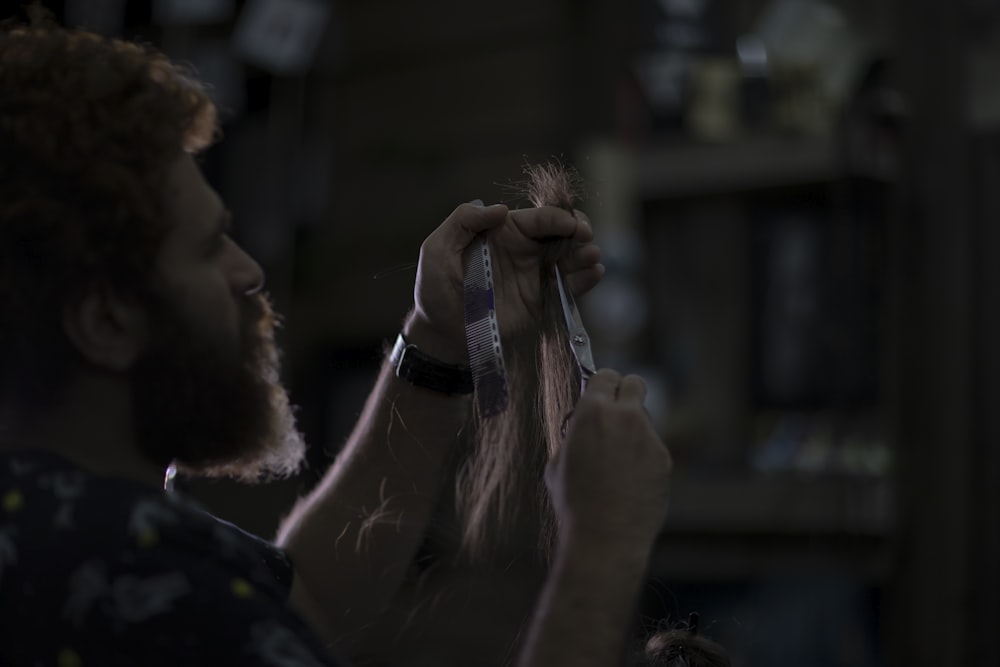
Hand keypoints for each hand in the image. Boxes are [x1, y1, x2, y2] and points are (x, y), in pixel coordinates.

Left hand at [407, 202, 602, 362]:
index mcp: (503, 232)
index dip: (559, 217)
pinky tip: (593, 274)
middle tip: (586, 238)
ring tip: (590, 258)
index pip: (538, 218)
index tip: (572, 225)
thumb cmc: (435, 288)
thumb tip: (501, 209)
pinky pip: (569, 286)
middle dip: (580, 230)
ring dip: (586, 253)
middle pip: (562, 232)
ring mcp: (535, 275)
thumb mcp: (436, 249)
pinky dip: (586, 279)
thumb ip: (463, 221)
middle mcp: (524, 249)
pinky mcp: (542, 300)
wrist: (442, 333)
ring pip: (571, 257)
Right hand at [545, 369, 672, 546]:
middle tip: (616, 413)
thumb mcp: (558, 462)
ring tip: (618, 462)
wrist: (605, 536)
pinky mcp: (664, 459)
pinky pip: (653, 447)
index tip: (599, 395)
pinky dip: (643, 457)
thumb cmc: (574, 502)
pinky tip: (630, 482)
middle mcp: (625, 417)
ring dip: (633, 429)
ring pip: (644, 419)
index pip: (605, 376)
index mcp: (592, 412)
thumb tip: (582, 431)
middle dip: (625, 393)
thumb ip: (574, 436)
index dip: (602, 386)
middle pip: (635, 383)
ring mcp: (649, 437)